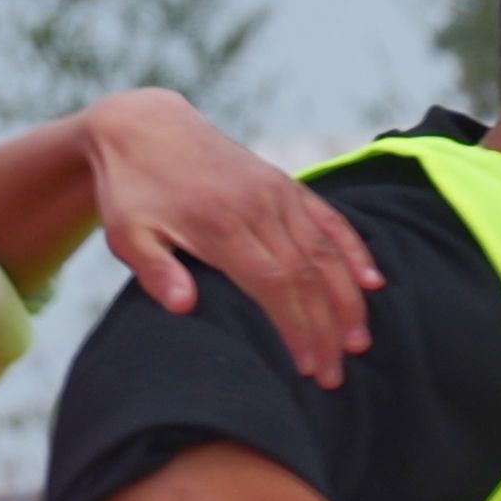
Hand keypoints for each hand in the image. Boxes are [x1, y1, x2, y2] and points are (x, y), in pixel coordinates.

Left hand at [78, 91, 381, 386]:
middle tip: (335, 375)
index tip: (308, 368)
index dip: (297, 329)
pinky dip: (354, 251)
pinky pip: (329, 219)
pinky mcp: (284, 184)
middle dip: (327, 328)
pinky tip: (372, 282)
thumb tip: (182, 307)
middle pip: (308, 275)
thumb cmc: (131, 191)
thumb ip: (154, 270)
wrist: (142, 126)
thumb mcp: (128, 233)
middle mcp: (258, 207)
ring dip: (347, 299)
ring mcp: (277, 193)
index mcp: (221, 224)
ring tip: (359, 342)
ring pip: (326, 251)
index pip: (274, 285)